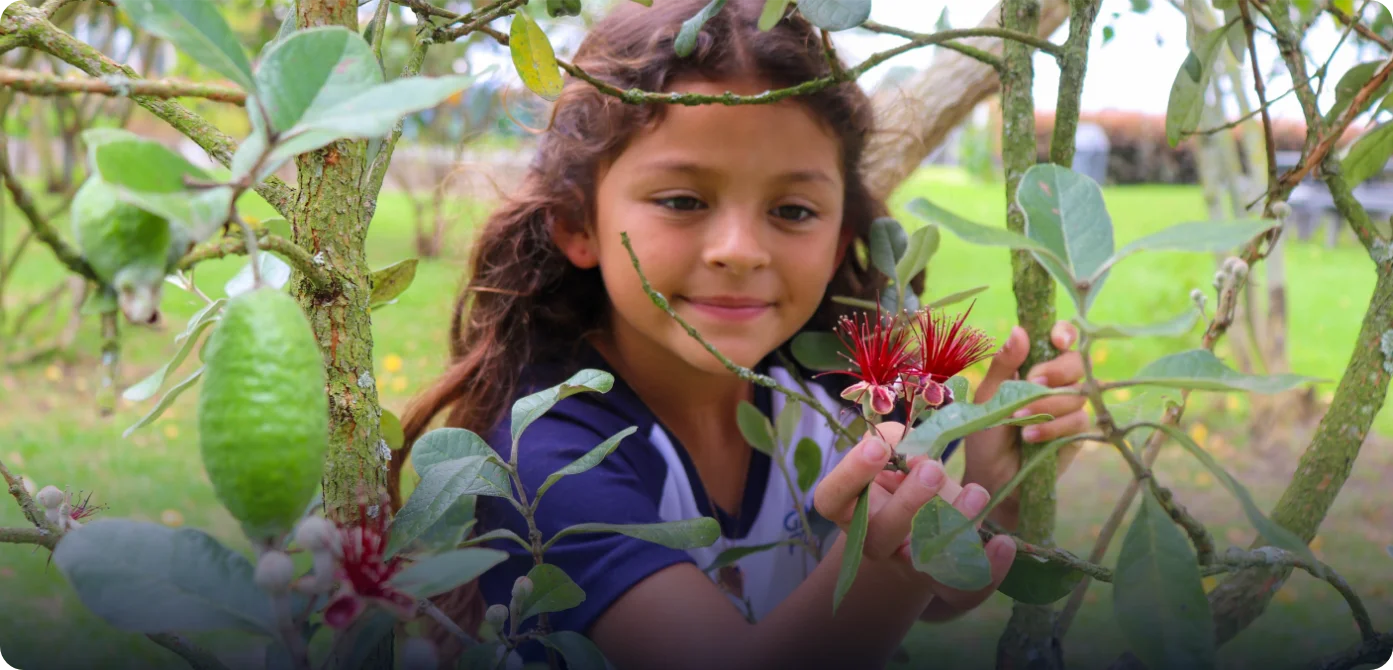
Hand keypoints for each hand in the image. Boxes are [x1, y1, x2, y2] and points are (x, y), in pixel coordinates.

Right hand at [813, 422, 1015, 615]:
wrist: (926, 531)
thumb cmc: (905, 482)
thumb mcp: (896, 457)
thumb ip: (895, 441)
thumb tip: (906, 441)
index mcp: (851, 509)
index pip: (832, 497)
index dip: (851, 473)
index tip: (878, 448)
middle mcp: (874, 541)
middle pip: (879, 534)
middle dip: (908, 501)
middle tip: (930, 468)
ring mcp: (909, 565)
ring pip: (923, 559)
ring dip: (953, 525)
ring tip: (977, 494)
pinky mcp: (944, 584)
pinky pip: (962, 589)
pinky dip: (987, 569)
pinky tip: (1002, 543)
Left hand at [964, 321, 1089, 501]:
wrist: (991, 475)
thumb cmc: (986, 432)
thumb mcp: (989, 395)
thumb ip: (1005, 365)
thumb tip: (1019, 330)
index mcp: (1034, 365)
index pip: (1060, 339)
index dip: (1064, 333)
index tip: (1057, 340)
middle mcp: (1056, 382)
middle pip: (1076, 362)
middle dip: (1056, 371)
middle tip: (1033, 383)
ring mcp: (1069, 407)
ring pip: (1077, 392)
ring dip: (1046, 405)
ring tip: (1018, 419)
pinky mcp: (1076, 432)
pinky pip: (1077, 420)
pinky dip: (1052, 428)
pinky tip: (1030, 437)